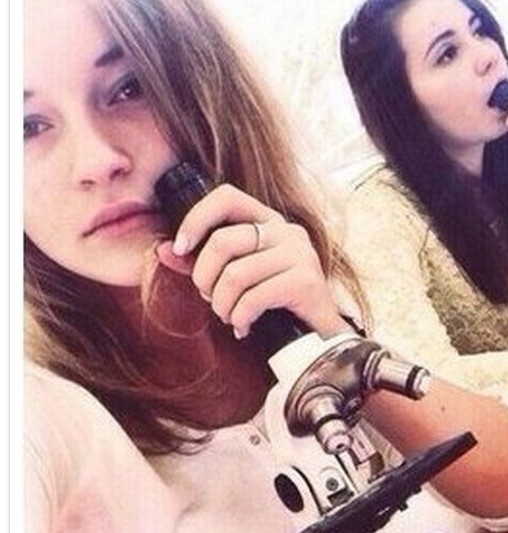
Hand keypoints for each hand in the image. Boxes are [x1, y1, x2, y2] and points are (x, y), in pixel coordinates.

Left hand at [156, 183, 345, 339]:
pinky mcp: (305, 281)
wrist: (319, 335)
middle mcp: (285, 231)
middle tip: (209, 298)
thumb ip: (203, 263)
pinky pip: (255, 297)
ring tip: (229, 317)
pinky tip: (243, 327)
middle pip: (223, 241)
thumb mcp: (237, 278)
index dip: (196, 218)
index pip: (226, 197)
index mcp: (267, 222)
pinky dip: (240, 318)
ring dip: (222, 305)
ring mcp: (299, 254)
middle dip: (204, 277)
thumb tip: (163, 250)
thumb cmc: (274, 304)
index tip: (180, 247)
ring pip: (236, 274)